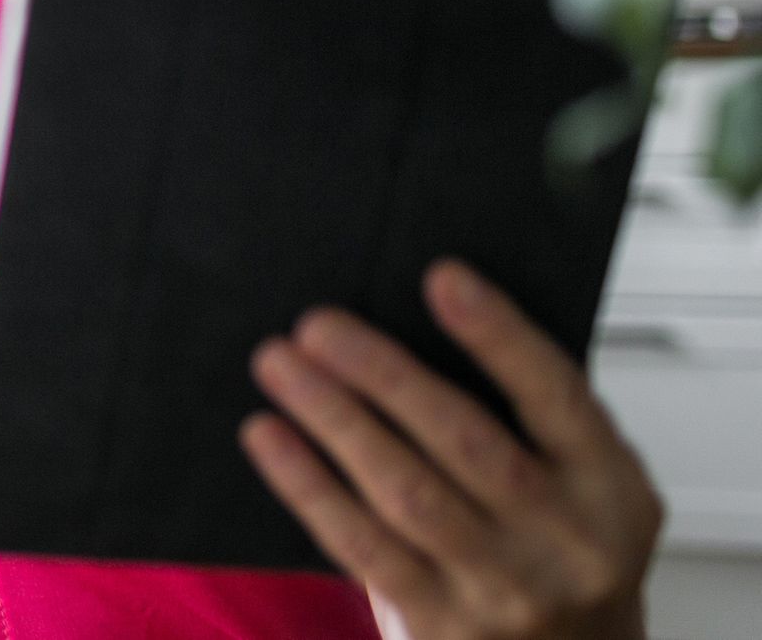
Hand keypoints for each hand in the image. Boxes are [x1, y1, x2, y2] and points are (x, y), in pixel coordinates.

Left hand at [242, 260, 662, 639]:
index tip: (442, 277)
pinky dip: (309, 485)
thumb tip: (407, 328)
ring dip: (333, 419)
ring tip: (280, 365)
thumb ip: (523, 420)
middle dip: (384, 375)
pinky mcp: (442, 624)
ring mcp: (504, 589)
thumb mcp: (581, 485)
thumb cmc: (557, 551)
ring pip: (405, 492)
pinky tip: (271, 437)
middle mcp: (569, 542)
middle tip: (318, 324)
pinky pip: (361, 545)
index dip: (499, 336)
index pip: (558, 397)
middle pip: (466, 442)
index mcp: (612, 488)